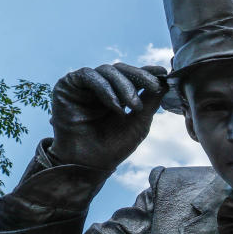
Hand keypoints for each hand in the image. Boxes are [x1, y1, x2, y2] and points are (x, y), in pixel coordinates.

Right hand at [50, 62, 167, 169]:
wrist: (90, 164)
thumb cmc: (113, 147)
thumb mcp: (139, 122)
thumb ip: (150, 101)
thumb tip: (165, 81)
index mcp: (116, 94)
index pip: (131, 76)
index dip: (146, 72)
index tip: (162, 72)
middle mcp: (99, 87)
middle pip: (120, 69)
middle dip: (139, 77)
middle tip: (154, 86)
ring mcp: (83, 86)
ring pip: (107, 70)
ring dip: (124, 86)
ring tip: (134, 106)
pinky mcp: (67, 85)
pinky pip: (88, 76)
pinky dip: (105, 89)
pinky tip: (115, 106)